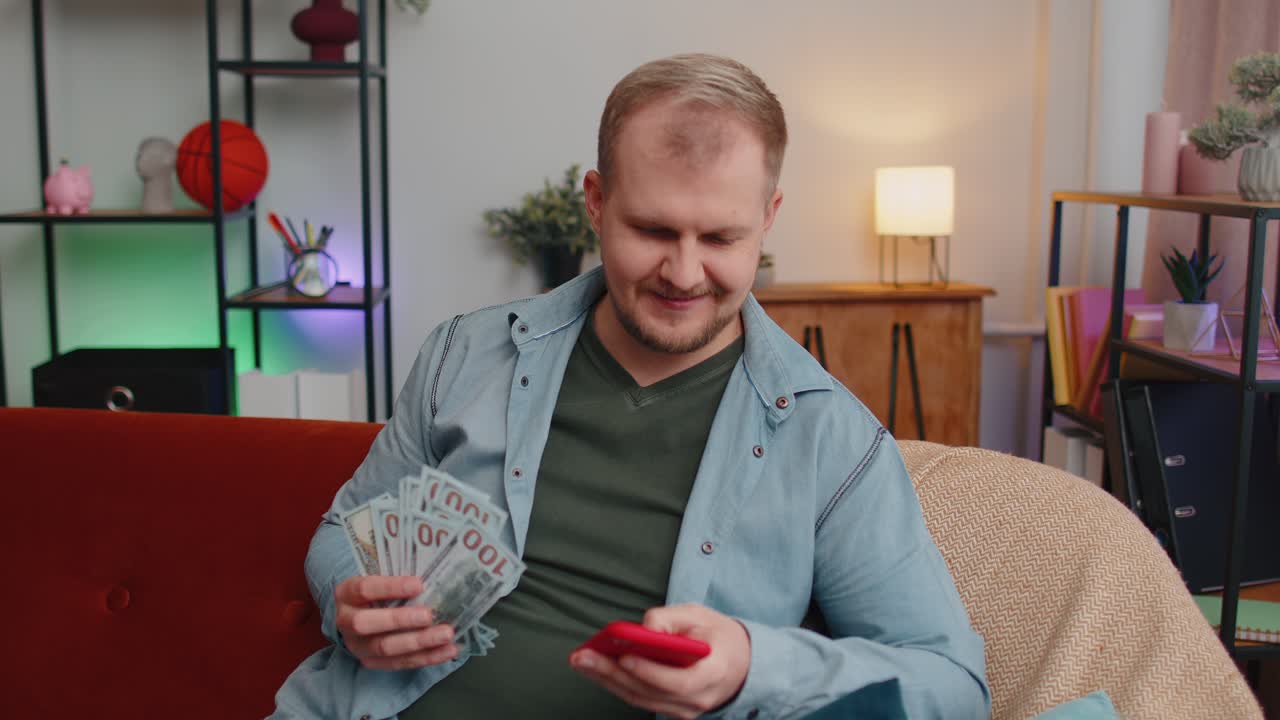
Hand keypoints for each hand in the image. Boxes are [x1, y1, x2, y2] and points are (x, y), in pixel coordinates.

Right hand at [334, 575, 457, 670]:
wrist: (356, 614)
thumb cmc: (376, 591)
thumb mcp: (379, 578)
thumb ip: (398, 578)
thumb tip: (434, 578)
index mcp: (346, 594)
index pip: (364, 589)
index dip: (391, 587)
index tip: (419, 585)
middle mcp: (346, 621)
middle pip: (367, 624)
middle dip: (400, 620)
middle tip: (429, 615)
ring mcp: (357, 645)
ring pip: (385, 648)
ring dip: (419, 642)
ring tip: (446, 634)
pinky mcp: (371, 662)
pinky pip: (400, 663)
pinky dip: (427, 657)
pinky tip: (448, 650)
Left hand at [569, 604, 751, 719]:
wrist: (739, 662)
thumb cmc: (717, 635)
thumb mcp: (699, 615)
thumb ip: (670, 619)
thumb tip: (641, 629)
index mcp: (714, 672)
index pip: (680, 682)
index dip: (650, 671)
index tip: (625, 655)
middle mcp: (700, 698)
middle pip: (651, 692)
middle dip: (613, 673)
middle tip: (583, 657)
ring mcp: (686, 710)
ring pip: (641, 699)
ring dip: (607, 680)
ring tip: (581, 661)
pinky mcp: (673, 710)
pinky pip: (641, 699)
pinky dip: (616, 684)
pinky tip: (595, 669)